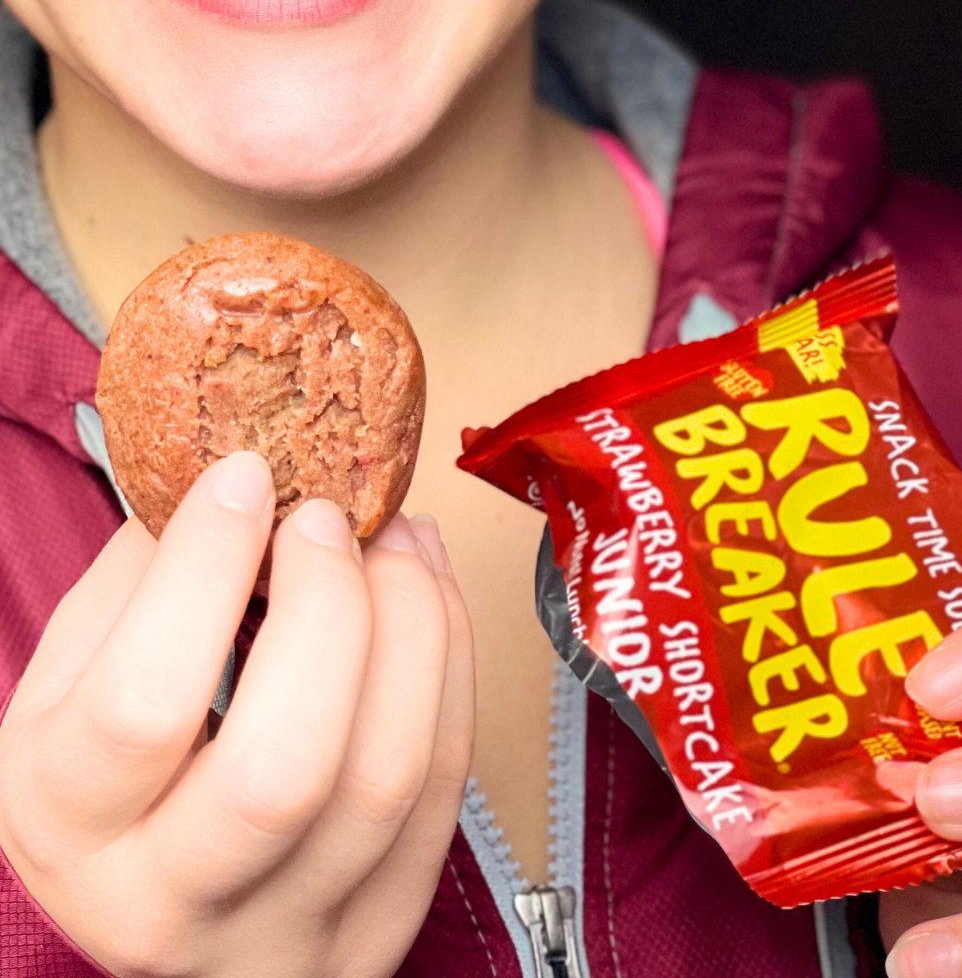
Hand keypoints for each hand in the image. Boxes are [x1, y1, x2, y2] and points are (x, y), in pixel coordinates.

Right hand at [0, 452, 473, 977]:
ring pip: (389, 775)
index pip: (144, 707)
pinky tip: (428, 586)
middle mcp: (178, 901)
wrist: (170, 903)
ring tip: (397, 536)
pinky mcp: (386, 917)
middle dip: (328, 607)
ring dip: (414, 621)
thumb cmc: (114, 778)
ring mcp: (296, 926)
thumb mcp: (69, 687)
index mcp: (71, 831)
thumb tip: (237, 484)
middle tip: (328, 518)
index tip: (247, 475)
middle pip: (284, 766)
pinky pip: (448, 779)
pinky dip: (451, 658)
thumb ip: (135, 588)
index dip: (205, 572)